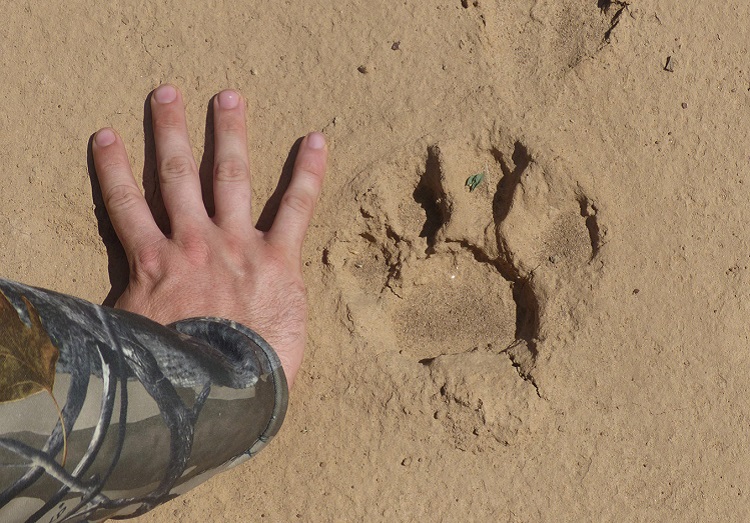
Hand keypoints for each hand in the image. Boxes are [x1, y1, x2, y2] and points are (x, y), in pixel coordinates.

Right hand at [91, 84, 326, 387]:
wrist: (217, 391)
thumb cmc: (174, 373)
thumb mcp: (130, 337)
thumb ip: (130, 311)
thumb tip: (117, 311)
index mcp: (153, 262)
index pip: (125, 204)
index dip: (114, 168)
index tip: (107, 136)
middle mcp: (192, 242)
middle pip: (175, 175)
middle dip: (170, 132)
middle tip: (166, 95)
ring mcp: (236, 244)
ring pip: (228, 176)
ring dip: (228, 133)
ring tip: (229, 96)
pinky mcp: (278, 258)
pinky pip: (296, 206)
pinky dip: (308, 172)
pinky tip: (317, 139)